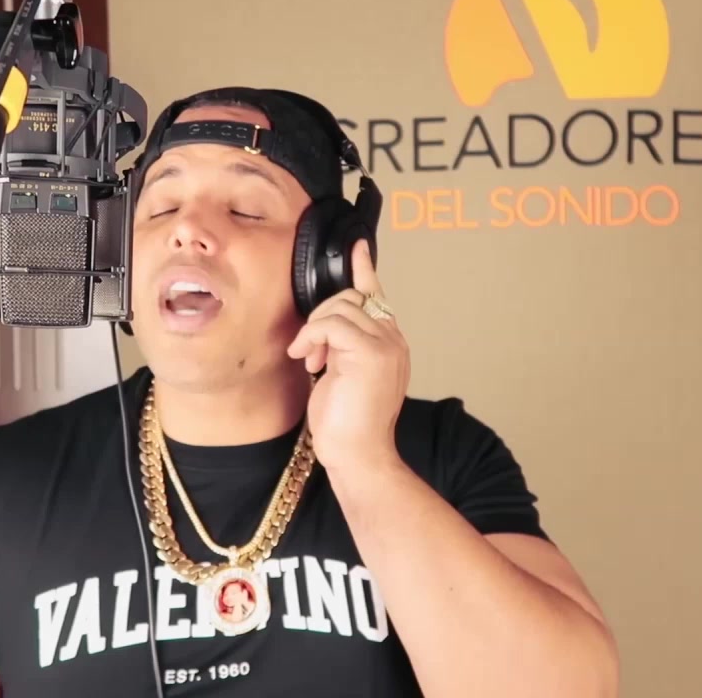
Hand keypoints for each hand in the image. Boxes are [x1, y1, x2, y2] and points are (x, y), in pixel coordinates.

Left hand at [287, 239, 409, 472]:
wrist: (357, 455)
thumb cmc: (346, 424)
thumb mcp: (341, 375)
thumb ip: (341, 346)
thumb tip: (323, 329)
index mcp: (389, 344)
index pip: (376, 296)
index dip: (364, 269)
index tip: (356, 247)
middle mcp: (393, 339)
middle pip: (350, 297)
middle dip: (320, 316)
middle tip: (308, 352)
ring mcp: (386, 344)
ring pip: (340, 306)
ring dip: (314, 330)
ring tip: (309, 359)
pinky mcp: (372, 352)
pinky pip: (332, 323)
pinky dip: (312, 337)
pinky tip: (308, 359)